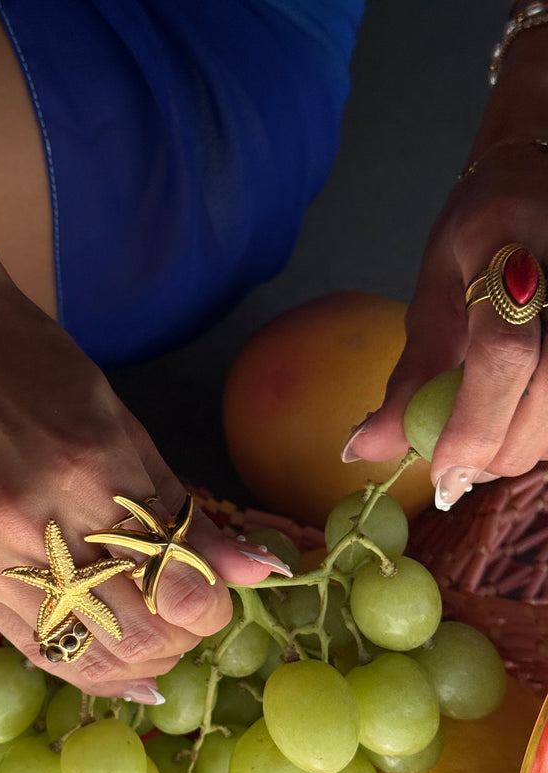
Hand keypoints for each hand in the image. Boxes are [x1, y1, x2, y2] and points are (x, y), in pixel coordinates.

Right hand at [0, 276, 284, 696]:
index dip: (211, 606)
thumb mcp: (122, 424)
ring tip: (146, 628)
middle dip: (179, 637)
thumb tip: (257, 570)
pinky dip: (82, 657)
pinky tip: (104, 645)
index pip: (178, 588)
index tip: (212, 591)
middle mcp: (34, 528)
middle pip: (138, 638)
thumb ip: (183, 509)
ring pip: (87, 660)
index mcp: (91, 473)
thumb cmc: (33, 366)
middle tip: (183, 610)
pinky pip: (35, 648)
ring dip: (134, 658)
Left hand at [347, 141, 547, 508]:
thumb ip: (408, 377)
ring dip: (517, 446)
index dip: (474, 422)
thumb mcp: (433, 292)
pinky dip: (537, 430)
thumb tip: (363, 450)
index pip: (505, 352)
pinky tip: (514, 415)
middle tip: (451, 461)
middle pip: (545, 397)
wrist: (538, 176)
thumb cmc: (480, 232)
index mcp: (506, 249)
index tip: (440, 474)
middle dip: (492, 451)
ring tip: (481, 429)